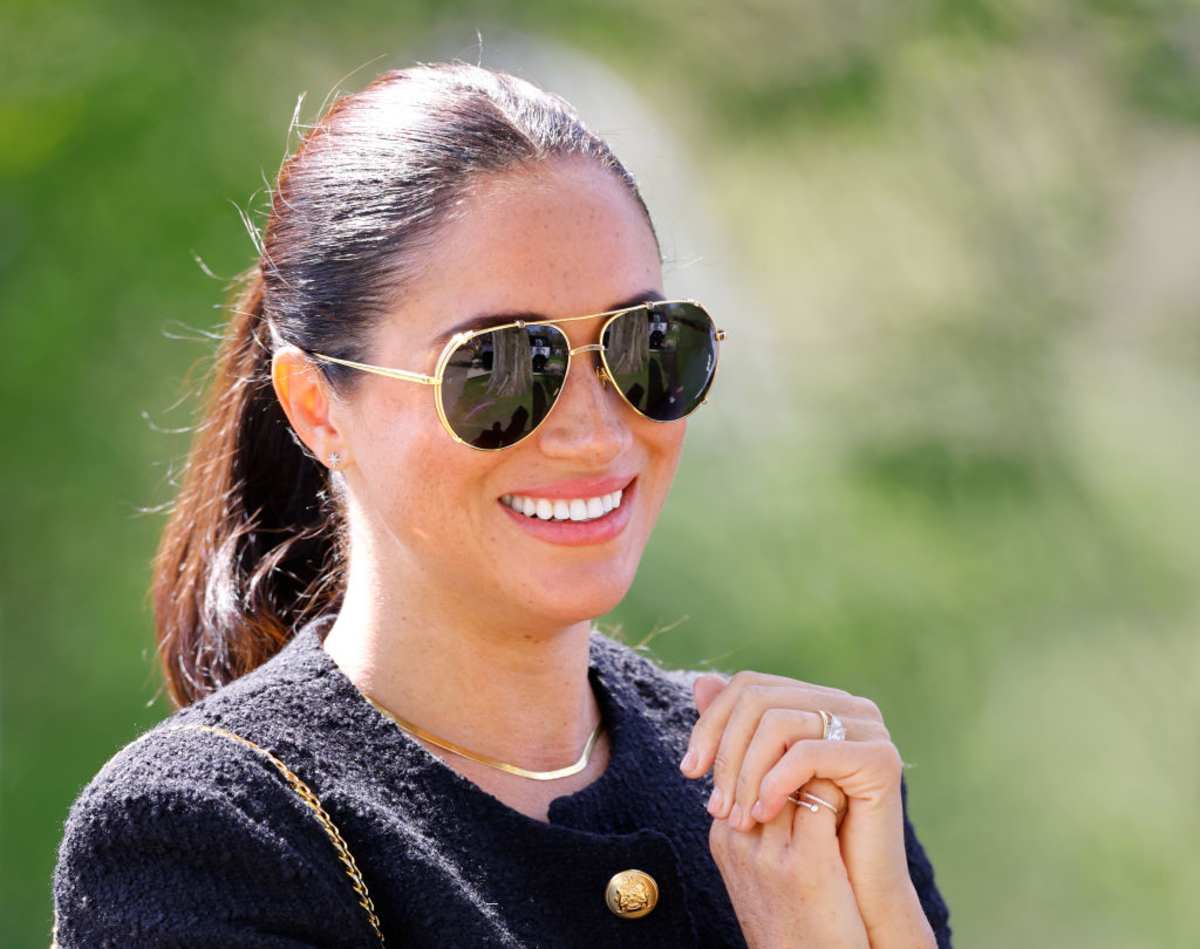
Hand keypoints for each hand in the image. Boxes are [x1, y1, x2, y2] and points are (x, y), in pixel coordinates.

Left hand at [681, 672, 934, 947]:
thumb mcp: (759, 778)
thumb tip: (701, 680)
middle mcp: (846, 704)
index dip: (711, 724)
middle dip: (724, 752)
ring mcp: (867, 727)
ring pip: (778, 724)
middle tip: (713, 805)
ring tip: (737, 818)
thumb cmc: (804, 839)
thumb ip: (736, 730)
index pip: (749, 687)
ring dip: (745, 773)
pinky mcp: (879, 758)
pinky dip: (775, 782)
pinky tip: (762, 815)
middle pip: (759, 700)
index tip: (689, 770)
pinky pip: (808, 753)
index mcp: (818, 701)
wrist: (856, 895)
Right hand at [708, 758, 869, 947]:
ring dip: (819, 761)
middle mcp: (738, 836)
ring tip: (839, 767)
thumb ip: (764, 810)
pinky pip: (821, 798)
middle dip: (796, 744)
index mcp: (724, 831)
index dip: (776, 745)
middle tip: (826, 746)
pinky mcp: (805, 865)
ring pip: (792, 771)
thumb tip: (780, 762)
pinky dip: (839, 786)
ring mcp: (768, 852)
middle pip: (764, 758)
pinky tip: (853, 793)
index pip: (744, 757)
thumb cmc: (794, 912)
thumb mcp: (764, 860)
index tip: (806, 744)